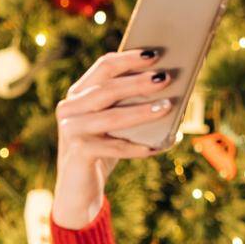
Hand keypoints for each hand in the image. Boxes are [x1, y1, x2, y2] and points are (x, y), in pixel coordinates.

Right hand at [52, 49, 172, 228]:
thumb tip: (174, 93)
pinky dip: (138, 147)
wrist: (80, 190)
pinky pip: (114, 147)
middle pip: (107, 88)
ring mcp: (71, 129)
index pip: (104, 66)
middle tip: (166, 77)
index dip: (129, 58)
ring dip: (143, 111)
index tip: (156, 53)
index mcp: (80, 93)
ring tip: (169, 106)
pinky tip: (158, 146)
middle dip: (139, 82)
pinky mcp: (77, 152)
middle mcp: (70, 107)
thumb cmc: (106, 150)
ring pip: (112, 116)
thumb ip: (133, 106)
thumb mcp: (118, 125)